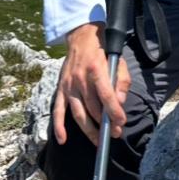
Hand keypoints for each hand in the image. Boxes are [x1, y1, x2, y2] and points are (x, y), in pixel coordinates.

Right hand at [51, 22, 130, 146]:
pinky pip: (58, 110)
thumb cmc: (102, 52)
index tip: (121, 122)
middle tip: (115, 133)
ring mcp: (68, 86)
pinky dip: (58, 126)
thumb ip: (121, 81)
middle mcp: (80, 79)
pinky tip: (62, 139)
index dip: (114, 111)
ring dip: (88, 130)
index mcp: (96, 70)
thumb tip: (120, 102)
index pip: (106, 95)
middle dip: (105, 124)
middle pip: (93, 108)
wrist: (81, 38)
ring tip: (98, 141)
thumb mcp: (117, 61)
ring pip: (78, 113)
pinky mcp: (60, 89)